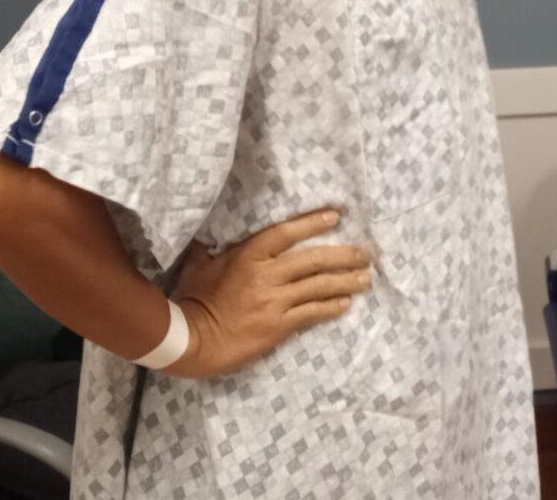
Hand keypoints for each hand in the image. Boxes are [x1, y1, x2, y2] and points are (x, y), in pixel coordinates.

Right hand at [161, 207, 371, 378]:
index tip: (336, 216)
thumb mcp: (198, 265)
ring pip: (319, 286)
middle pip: (314, 259)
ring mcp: (275, 302)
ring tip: (365, 278)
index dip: (313, 223)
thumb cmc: (194, 299)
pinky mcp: (279, 326)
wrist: (192, 340)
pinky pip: (312, 313)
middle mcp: (267, 275)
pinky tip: (346, 303)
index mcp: (248, 255)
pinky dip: (331, 307)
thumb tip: (208, 232)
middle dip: (343, 255)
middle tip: (364, 253)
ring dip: (345, 281)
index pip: (287, 232)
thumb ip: (210, 246)